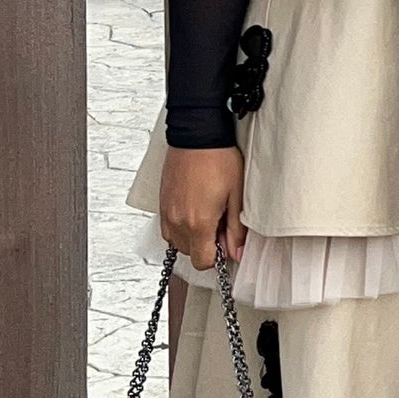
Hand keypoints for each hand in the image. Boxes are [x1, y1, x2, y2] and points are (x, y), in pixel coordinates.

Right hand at [159, 145, 246, 270]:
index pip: (203, 262)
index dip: (217, 256)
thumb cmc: (218, 159)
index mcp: (199, 223)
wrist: (197, 135)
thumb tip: (237, 251)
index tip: (226, 241)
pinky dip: (180, 227)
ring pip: (177, 242)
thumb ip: (236, 229)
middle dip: (205, 246)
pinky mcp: (161, 203)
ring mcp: (167, 212)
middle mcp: (178, 221)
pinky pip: (167, 229)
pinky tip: (193, 211)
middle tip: (219, 224)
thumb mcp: (236, 196)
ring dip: (192, 237)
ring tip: (206, 215)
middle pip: (190, 253)